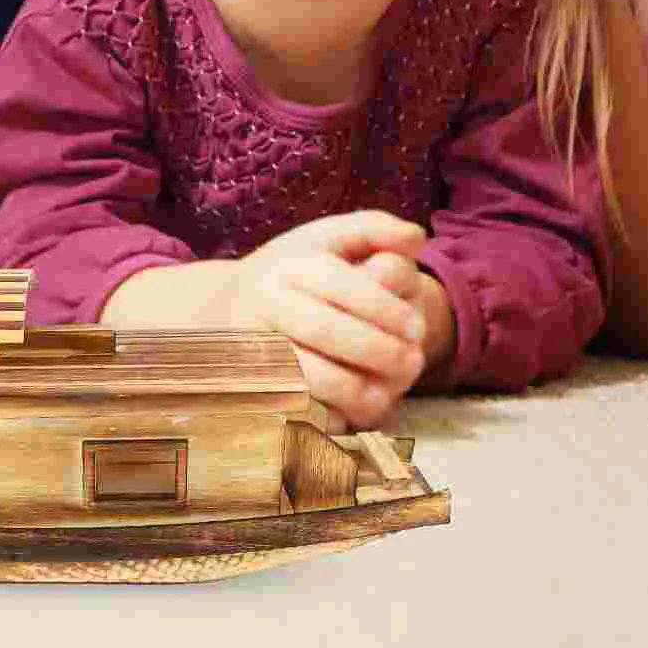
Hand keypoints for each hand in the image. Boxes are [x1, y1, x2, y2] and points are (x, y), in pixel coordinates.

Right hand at [228, 212, 429, 429]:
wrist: (230, 309)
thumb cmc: (295, 275)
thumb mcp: (325, 240)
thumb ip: (372, 229)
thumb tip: (417, 236)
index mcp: (283, 266)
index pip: (333, 280)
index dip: (381, 306)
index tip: (417, 326)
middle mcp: (262, 304)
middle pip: (322, 327)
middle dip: (375, 348)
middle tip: (413, 362)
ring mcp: (252, 346)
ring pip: (304, 374)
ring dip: (355, 389)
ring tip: (389, 394)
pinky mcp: (252, 388)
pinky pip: (292, 409)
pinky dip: (327, 417)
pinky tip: (354, 415)